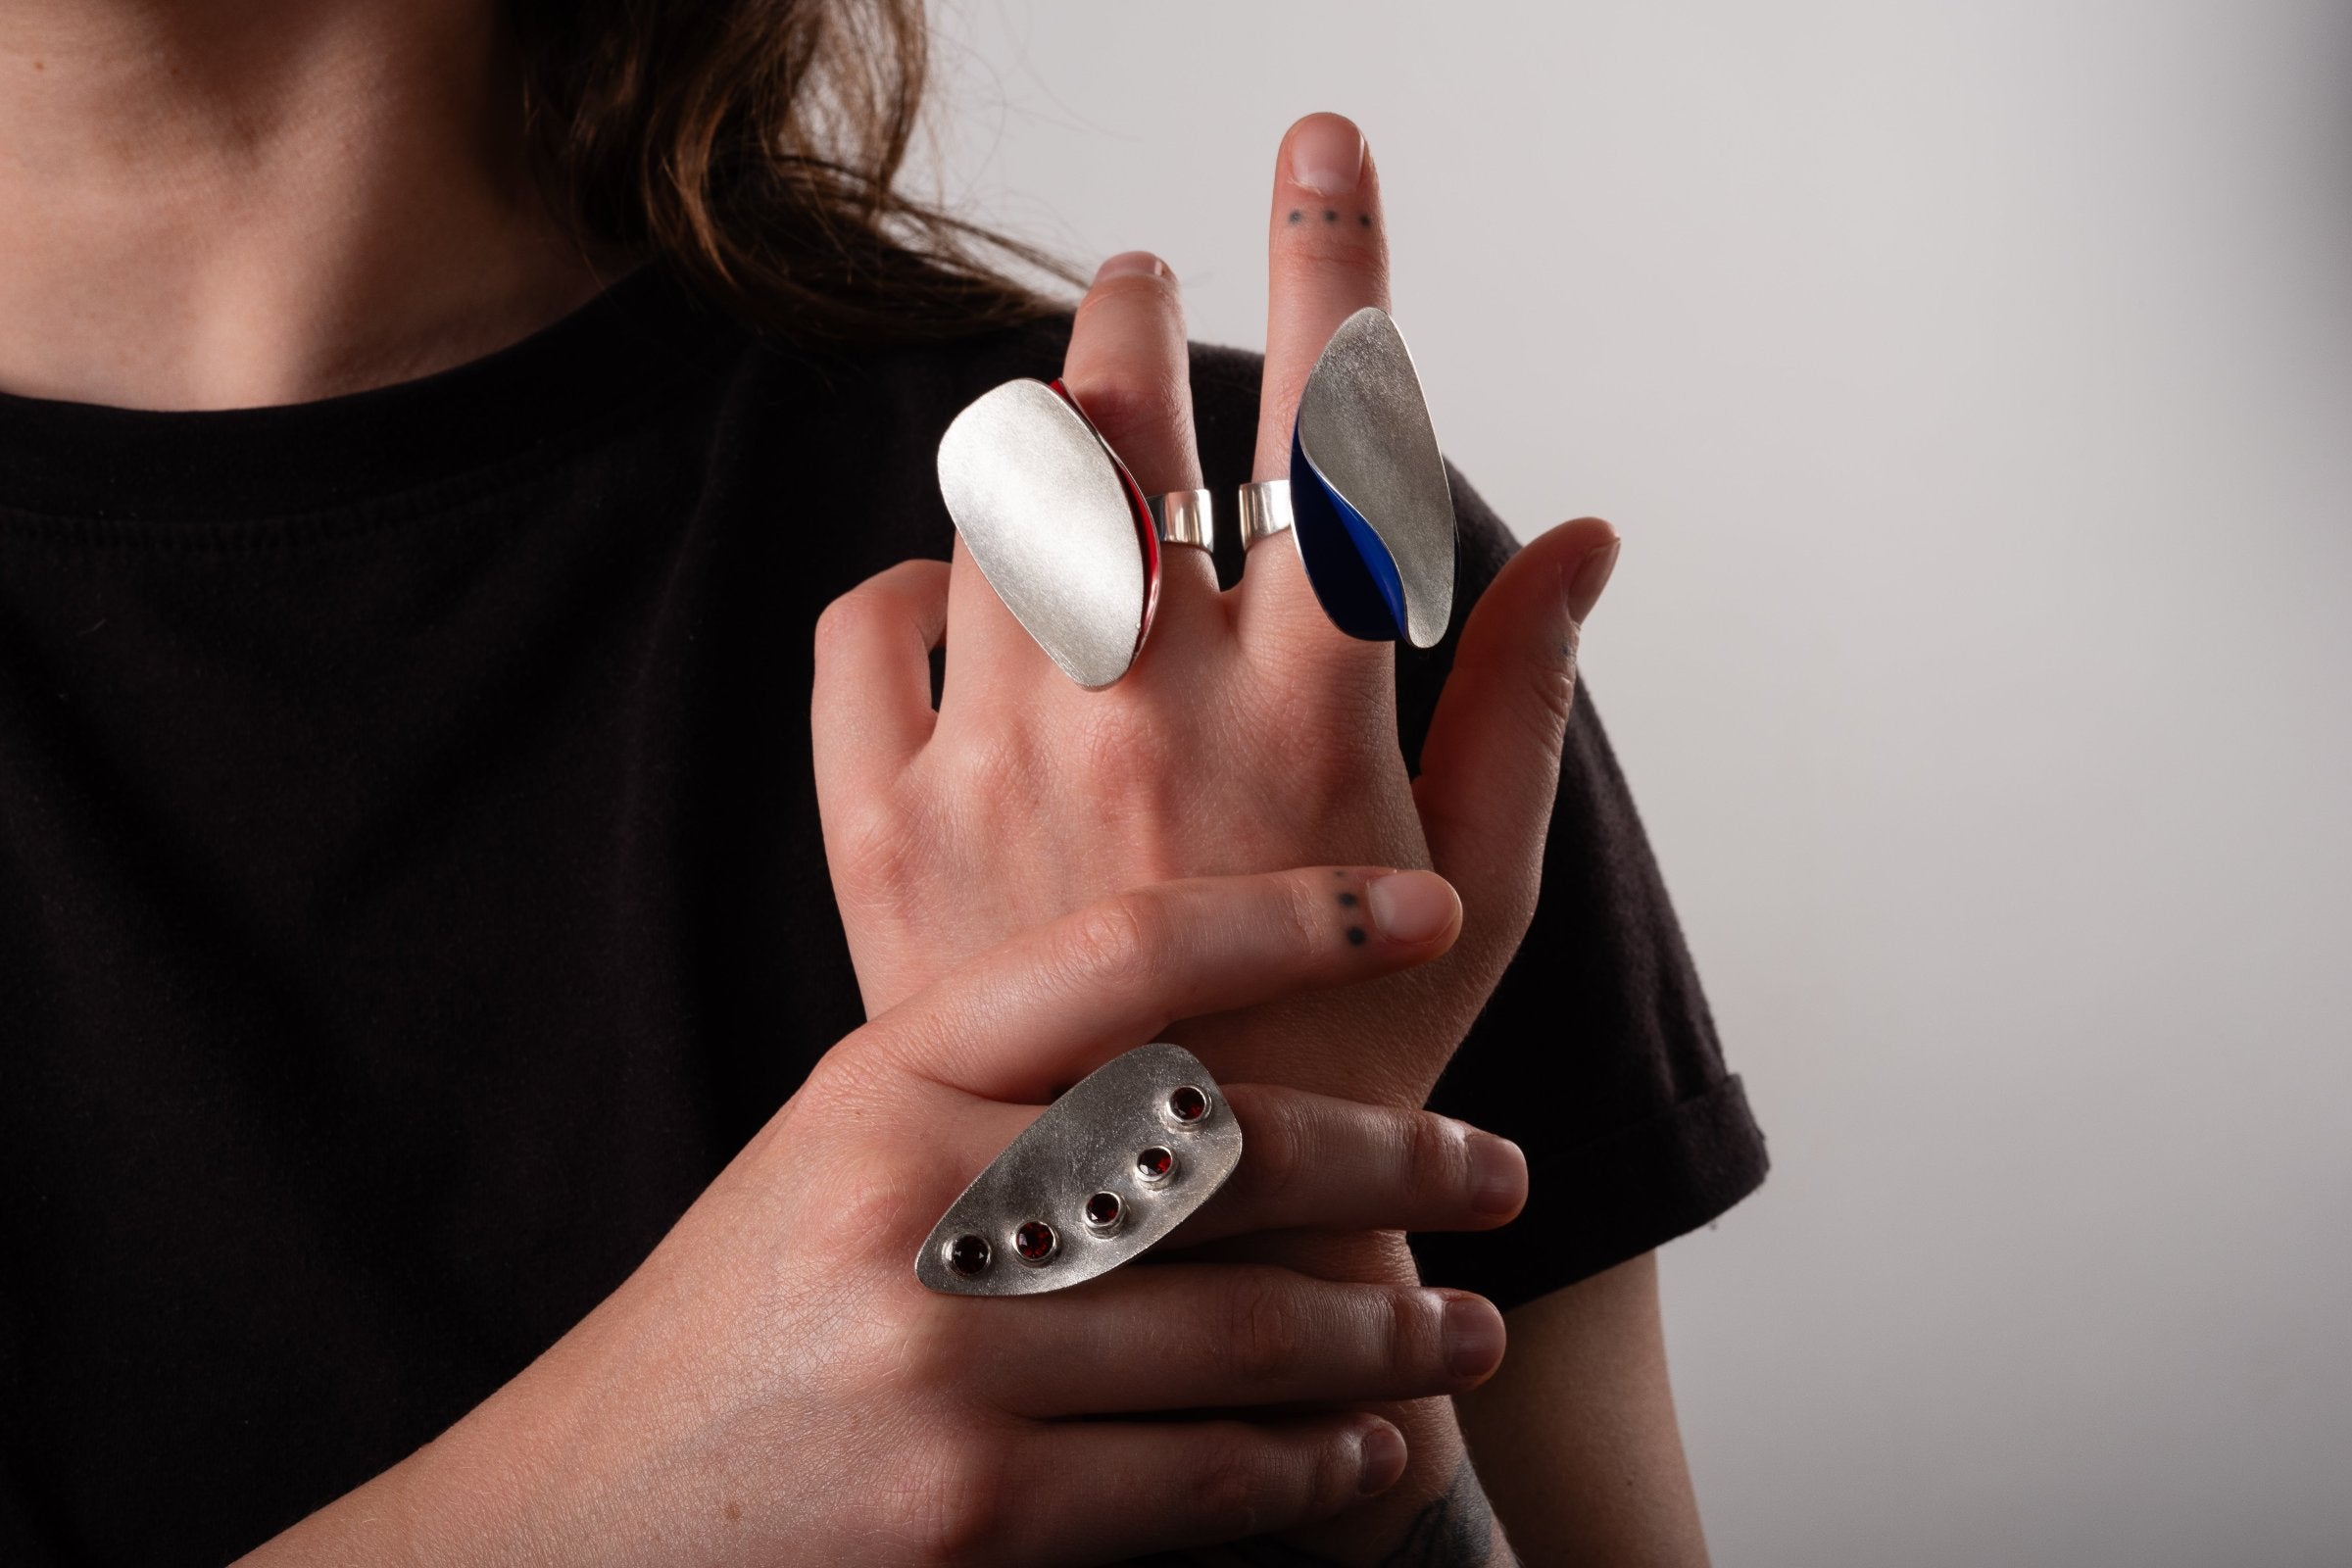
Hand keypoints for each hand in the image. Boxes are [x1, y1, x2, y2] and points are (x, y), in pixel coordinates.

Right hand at [239, 868, 1526, 1567]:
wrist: (591, 1506)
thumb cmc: (754, 1303)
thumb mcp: (845, 1136)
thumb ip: (1004, 1065)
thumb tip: (1216, 1025)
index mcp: (883, 1073)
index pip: (1124, 955)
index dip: (1293, 919)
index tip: (1421, 910)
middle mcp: (910, 1199)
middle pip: (1222, 1149)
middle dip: (1399, 1161)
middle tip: (1504, 1168)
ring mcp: (941, 1364)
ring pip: (1243, 1329)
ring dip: (1390, 1332)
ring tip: (1472, 1325)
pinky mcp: (970, 1516)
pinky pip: (1204, 1477)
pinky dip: (1316, 1465)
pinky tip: (1373, 1448)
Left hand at [814, 112, 1617, 1109]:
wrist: (1173, 1256)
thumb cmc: (1355, 1068)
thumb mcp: (1484, 887)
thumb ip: (1525, 689)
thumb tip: (1589, 528)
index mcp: (1315, 706)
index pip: (1336, 424)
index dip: (1341, 256)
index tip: (1322, 142)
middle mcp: (1148, 704)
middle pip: (1126, 416)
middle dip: (1132, 315)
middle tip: (1133, 287)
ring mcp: (996, 761)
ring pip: (988, 494)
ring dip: (1026, 423)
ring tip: (1053, 425)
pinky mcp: (880, 831)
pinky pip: (862, 627)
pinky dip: (906, 585)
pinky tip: (950, 603)